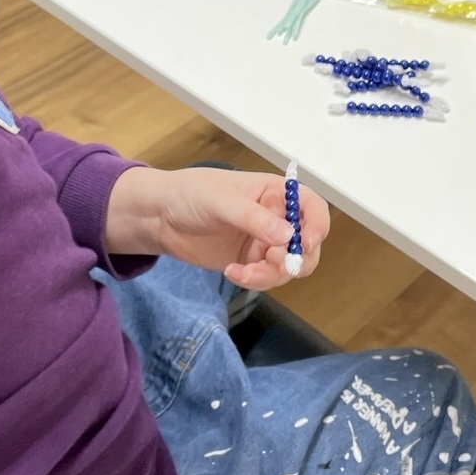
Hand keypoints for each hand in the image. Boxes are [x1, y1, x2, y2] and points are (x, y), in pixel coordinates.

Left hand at [106, 166, 329, 290]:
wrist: (159, 216)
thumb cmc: (190, 194)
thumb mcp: (221, 200)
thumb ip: (254, 217)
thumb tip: (287, 235)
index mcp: (275, 193)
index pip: (312, 207)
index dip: (317, 225)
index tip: (305, 243)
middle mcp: (275, 219)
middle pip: (307, 244)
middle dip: (294, 258)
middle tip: (271, 262)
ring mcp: (263, 242)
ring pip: (287, 267)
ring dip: (271, 275)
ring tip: (242, 272)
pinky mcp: (249, 262)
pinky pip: (265, 278)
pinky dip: (255, 281)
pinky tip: (233, 273)